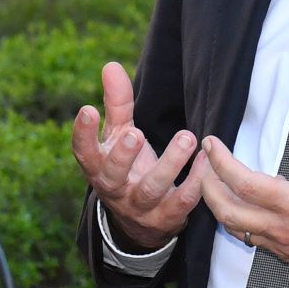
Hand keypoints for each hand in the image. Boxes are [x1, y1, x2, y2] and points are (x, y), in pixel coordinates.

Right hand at [72, 62, 202, 249]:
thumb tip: (110, 66)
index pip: (84, 152)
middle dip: (124, 155)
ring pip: (151, 188)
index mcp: (98, 167)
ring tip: (186, 138)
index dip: (82, 133)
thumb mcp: (118, 135)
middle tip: (137, 134)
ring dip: (170, 164)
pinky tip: (206, 160)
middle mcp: (115, 189)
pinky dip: (195, 182)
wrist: (140, 221)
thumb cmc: (127, 167)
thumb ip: (117, 104)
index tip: (87, 109)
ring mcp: (140, 206)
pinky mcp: (167, 218)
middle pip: (113, 175)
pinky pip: (181, 202)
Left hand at [197, 92, 288, 286]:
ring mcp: (281, 245)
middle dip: (207, 187)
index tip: (210, 143)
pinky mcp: (287, 256)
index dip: (221, 162)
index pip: (243, 182)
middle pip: (226, 211)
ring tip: (215, 184)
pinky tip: (247, 207)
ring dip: (220, 206)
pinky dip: (241, 222)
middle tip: (202, 166)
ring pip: (235, 228)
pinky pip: (252, 240)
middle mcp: (281, 228)